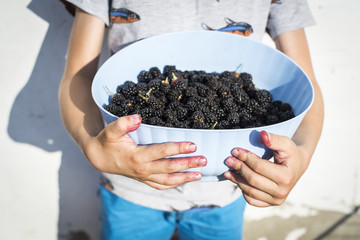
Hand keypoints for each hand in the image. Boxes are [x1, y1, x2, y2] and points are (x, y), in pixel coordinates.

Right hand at [84, 114, 206, 189]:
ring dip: (184, 178)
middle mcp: (143, 169)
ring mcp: (144, 177)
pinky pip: (160, 185)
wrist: (99, 158)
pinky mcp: (143, 179)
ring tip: (199, 175)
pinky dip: (173, 185)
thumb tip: (138, 117)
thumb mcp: (111, 130)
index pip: (162, 152)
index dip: (178, 148)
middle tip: (204, 160)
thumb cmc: (107, 141)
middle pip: (169, 168)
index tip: (193, 145)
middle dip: (188, 164)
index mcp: (137, 156)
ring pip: (167, 180)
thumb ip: (123, 123)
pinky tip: (184, 182)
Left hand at [224, 130, 307, 206]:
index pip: (259, 167)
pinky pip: (251, 200)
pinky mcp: (270, 204)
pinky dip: (242, 190)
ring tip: (227, 171)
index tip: (235, 150)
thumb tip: (262, 134)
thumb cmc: (290, 153)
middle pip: (253, 180)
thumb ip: (274, 139)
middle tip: (228, 160)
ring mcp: (276, 200)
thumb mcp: (285, 143)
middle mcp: (282, 192)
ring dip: (237, 180)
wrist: (297, 166)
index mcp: (286, 177)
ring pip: (250, 191)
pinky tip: (237, 180)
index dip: (246, 158)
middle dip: (239, 168)